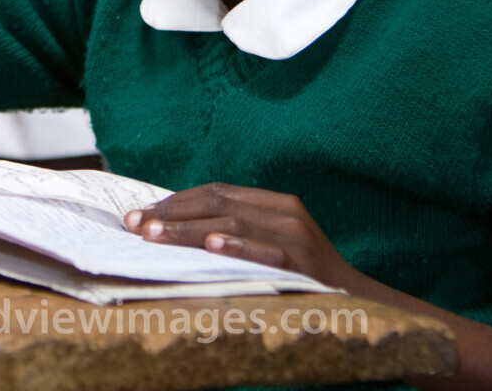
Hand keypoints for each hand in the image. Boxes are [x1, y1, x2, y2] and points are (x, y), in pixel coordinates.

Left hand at [124, 182, 364, 288]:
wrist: (356, 300)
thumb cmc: (304, 273)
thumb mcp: (272, 242)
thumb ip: (236, 230)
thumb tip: (177, 228)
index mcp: (275, 202)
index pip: (215, 191)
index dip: (175, 201)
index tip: (140, 215)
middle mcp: (285, 212)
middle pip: (218, 202)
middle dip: (171, 213)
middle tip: (134, 224)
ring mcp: (295, 236)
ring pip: (232, 223)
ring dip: (188, 229)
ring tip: (154, 234)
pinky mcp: (302, 262)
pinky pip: (265, 251)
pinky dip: (237, 245)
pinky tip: (211, 244)